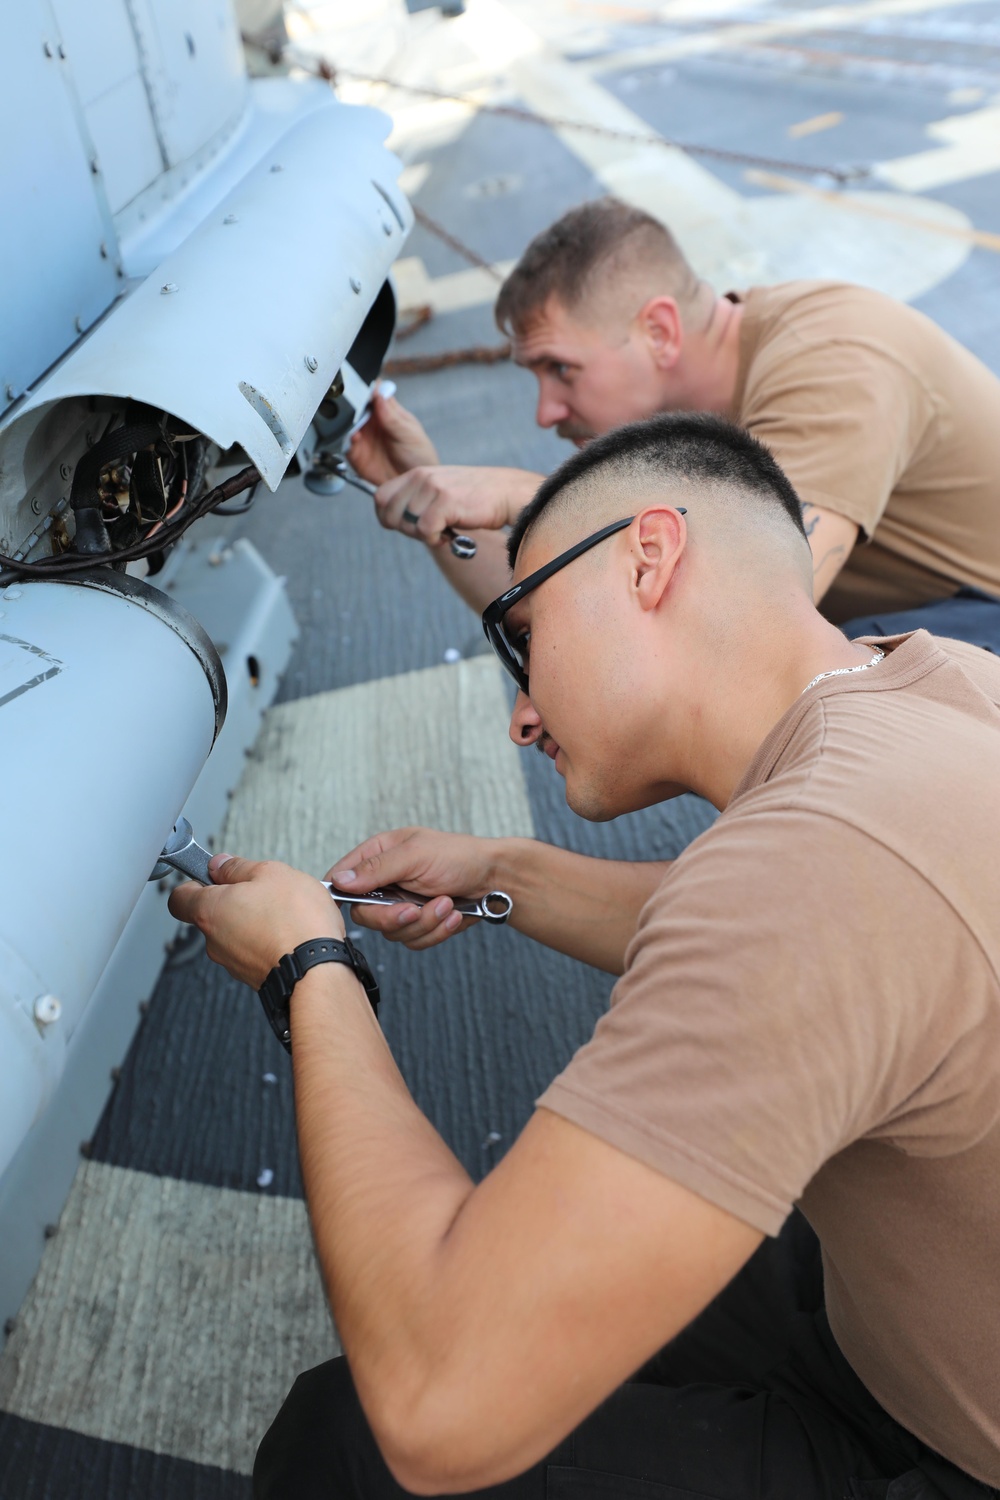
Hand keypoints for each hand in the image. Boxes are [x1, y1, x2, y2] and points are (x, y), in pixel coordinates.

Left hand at [168, 855, 343, 986]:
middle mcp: (215, 941)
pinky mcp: (254, 978)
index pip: (178, 898)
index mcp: (210, 911)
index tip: (212, 875)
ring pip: (236, 935)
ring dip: (254, 923)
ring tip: (285, 914)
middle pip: (212, 916)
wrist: (318, 972)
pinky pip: (255, 953)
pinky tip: (292, 934)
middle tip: (260, 891)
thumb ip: (238, 867)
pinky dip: (268, 942)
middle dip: (235, 902)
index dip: (194, 883)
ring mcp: (234, 963)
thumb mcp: (270, 873)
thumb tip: (221, 865)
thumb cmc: (296, 922)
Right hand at [327, 827, 501, 950]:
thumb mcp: (415, 855)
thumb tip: (339, 880)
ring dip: (424, 922)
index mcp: (378, 856)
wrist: (494, 879)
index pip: (342, 878)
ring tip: (446, 903)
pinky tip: (452, 914)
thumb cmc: (458, 856)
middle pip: (365, 915)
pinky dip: (436, 930)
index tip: (358, 903)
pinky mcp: (419, 924)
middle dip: (393, 917)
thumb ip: (376, 869)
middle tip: (413, 909)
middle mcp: (386, 882)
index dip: (342, 894)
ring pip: (392, 932)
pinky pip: (415, 940)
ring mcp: (401, 905)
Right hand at [347, 390, 438, 484]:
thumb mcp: (409, 433)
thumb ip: (392, 416)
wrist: (415, 484)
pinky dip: (346, 440)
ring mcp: (363, 438)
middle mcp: (372, 423)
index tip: (364, 388)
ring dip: (347, 422)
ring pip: (347, 424)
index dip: (366, 389)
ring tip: (356, 423)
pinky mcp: (356, 454)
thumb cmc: (419, 456)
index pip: (372, 393)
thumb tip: (379, 394)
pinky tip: (355, 437)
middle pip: (355, 406)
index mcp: (387, 412)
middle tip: (356, 405)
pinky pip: (345, 444)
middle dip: (352, 404)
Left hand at [374, 466, 539, 546]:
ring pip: (408, 525)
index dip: (388, 518)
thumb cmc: (473, 498)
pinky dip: (435, 540)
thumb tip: (390, 519)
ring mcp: (433, 488)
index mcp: (416, 473)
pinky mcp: (446, 501)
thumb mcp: (438, 490)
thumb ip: (414, 499)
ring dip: (424, 536)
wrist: (505, 493)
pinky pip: (425, 531)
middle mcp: (421, 477)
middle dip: (405, 530)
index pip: (379, 498)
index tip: (406, 526)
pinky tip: (448, 535)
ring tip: (443, 530)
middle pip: (390, 514)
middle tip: (428, 531)